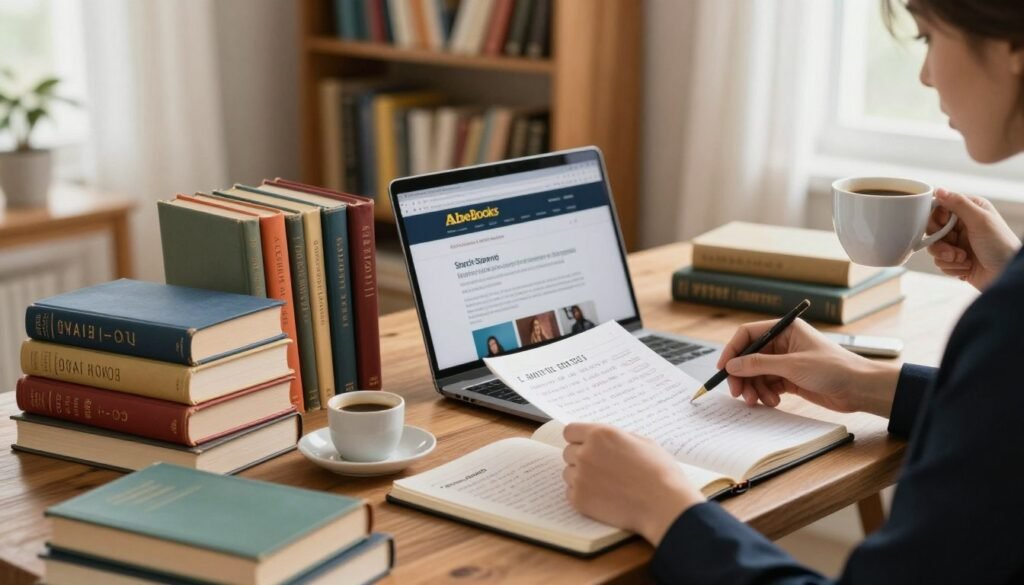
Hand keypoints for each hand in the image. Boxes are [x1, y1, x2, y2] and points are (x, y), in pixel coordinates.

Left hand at [562, 423, 703, 545]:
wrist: (663, 505)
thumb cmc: (659, 473)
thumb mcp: (642, 443)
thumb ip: (617, 438)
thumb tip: (604, 440)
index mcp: (600, 435)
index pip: (570, 431)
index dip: (578, 438)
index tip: (584, 445)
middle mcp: (586, 453)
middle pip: (568, 452)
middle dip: (581, 458)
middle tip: (601, 467)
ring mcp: (580, 477)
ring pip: (569, 473)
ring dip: (581, 476)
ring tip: (605, 484)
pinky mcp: (579, 499)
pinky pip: (571, 492)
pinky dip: (583, 495)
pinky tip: (602, 497)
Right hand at [718, 319, 899, 416]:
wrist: (860, 388)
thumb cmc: (833, 369)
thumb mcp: (792, 365)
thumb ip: (759, 364)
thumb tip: (731, 366)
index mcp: (785, 330)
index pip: (748, 334)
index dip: (733, 351)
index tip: (723, 370)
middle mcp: (783, 343)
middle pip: (750, 357)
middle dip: (743, 375)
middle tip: (738, 393)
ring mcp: (786, 361)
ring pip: (757, 373)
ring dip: (755, 388)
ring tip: (761, 401)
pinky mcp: (791, 378)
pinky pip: (768, 384)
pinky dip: (766, 394)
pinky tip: (774, 401)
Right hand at [927, 189, 1020, 290]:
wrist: (1005, 274)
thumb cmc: (1000, 245)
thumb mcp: (980, 220)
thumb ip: (958, 203)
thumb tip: (939, 189)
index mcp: (969, 210)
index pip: (939, 208)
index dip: (936, 219)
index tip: (942, 227)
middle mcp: (962, 225)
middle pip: (932, 230)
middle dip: (939, 242)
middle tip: (952, 250)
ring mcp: (958, 243)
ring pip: (934, 248)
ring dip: (947, 257)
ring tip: (963, 260)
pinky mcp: (956, 260)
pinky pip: (940, 262)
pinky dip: (952, 267)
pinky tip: (966, 267)